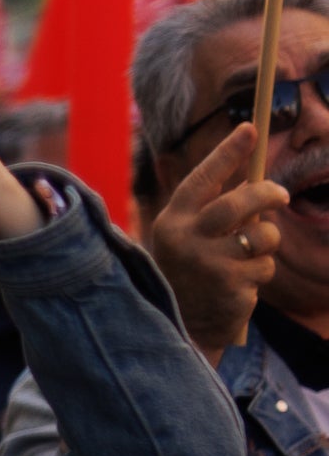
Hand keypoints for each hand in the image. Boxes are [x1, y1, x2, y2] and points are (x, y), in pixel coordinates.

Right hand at [143, 124, 287, 357]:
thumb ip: (215, 214)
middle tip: (282, 194)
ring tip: (248, 261)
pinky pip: (264, 267)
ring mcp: (208, 264)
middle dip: (267, 194)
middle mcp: (186, 239)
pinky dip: (260, 275)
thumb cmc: (190, 273)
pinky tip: (240, 287)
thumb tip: (259, 189)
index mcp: (173, 221)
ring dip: (266, 246)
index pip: (203, 179)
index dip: (228, 153)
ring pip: (262, 236)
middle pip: (239, 203)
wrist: (179, 327)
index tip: (251, 128)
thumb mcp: (190, 239)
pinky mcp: (230, 286)